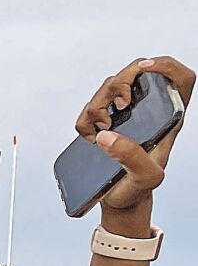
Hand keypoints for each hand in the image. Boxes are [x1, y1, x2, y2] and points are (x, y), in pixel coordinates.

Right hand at [77, 56, 193, 235]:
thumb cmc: (139, 188)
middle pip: (138, 73)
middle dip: (121, 83)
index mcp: (170, 117)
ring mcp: (126, 114)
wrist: (121, 200)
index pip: (180, 78)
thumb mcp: (146, 178)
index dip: (166, 65)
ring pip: (111, 86)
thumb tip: (106, 136)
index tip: (145, 69)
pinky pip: (91, 106)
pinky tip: (90, 135)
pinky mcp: (106, 121)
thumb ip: (132, 157)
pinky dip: (85, 118)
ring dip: (99, 103)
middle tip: (121, 106)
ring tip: (102, 127)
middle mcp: (150, 110)